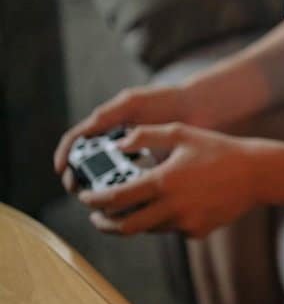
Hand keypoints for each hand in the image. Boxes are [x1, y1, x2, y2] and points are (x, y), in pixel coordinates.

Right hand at [54, 85, 197, 191]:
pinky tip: (129, 202)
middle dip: (81, 181)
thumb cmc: (165, 101)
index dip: (66, 158)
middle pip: (89, 169)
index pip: (76, 146)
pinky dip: (129, 196)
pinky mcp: (153, 174)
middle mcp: (116, 149)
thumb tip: (85, 134)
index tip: (63, 170)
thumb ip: (108, 114)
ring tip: (103, 198)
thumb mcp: (133, 103)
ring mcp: (134, 163)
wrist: (200, 109)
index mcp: (106, 130)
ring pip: (111, 183)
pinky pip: (136, 190)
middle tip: (81, 190)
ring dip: (103, 192)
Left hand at [76, 123, 263, 237]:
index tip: (85, 197)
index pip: (116, 198)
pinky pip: (172, 230)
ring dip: (134, 221)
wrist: (257, 174)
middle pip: (125, 226)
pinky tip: (172, 206)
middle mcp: (172, 206)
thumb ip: (145, 135)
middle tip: (98, 217)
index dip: (94, 200)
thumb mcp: (181, 133)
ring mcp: (186, 222)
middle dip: (105, 224)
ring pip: (148, 229)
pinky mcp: (198, 232)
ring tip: (131, 209)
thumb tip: (118, 144)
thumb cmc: (218, 149)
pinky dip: (164, 220)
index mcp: (163, 181)